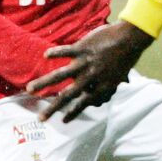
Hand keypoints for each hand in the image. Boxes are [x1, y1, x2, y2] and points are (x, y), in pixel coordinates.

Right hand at [25, 20, 154, 121]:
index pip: (85, 103)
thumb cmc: (127, 57)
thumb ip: (108, 86)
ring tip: (30, 89)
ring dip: (43, 83)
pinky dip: (55, 52)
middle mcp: (91, 77)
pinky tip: (45, 55)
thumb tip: (101, 96)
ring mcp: (85, 63)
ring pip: (60, 76)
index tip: (63, 121)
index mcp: (102, 86)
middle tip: (41, 118)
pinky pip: (65, 51)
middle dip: (53, 108)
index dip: (74, 113)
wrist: (131, 39)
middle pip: (68, 96)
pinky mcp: (82, 48)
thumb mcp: (119, 77)